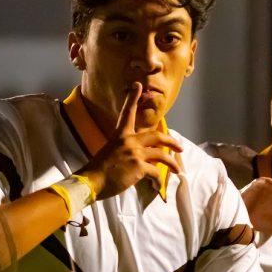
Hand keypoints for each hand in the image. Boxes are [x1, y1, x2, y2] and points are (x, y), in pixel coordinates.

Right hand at [79, 83, 182, 199]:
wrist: (91, 181)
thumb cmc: (98, 170)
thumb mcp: (110, 152)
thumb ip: (124, 150)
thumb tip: (135, 157)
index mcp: (119, 135)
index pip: (127, 113)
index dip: (132, 98)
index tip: (138, 85)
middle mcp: (128, 141)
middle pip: (157, 136)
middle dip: (171, 141)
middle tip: (179, 147)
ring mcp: (134, 153)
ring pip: (161, 155)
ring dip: (172, 163)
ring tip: (177, 169)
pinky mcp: (138, 166)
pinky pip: (155, 172)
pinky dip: (158, 181)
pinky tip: (158, 186)